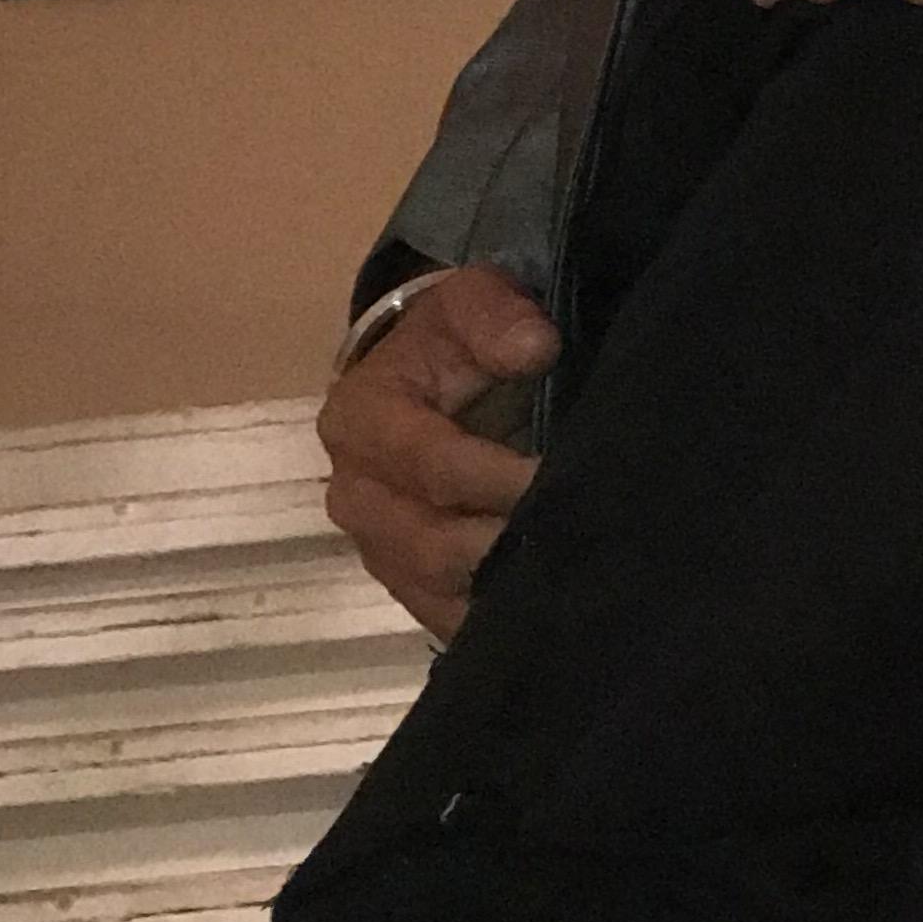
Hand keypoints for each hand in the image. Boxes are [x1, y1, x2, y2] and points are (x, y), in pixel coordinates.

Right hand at [316, 264, 561, 644]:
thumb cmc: (451, 342)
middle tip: (568, 532)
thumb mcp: (471, 302)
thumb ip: (496, 314)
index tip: (551, 476)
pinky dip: (491, 617)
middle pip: (426, 544)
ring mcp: (377, 548)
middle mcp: (355, 494)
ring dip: (498, 585)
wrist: (427, 381)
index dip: (493, 475)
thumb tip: (535, 347)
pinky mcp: (405, 585)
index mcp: (360, 421)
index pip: (428, 464)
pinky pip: (442, 619)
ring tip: (562, 569)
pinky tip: (543, 603)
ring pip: (434, 590)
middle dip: (501, 542)